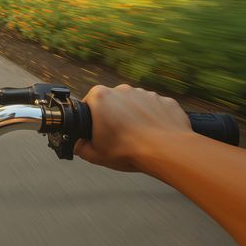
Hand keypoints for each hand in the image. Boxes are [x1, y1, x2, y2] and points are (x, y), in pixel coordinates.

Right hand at [74, 84, 191, 171]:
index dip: (91, 120)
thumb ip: (80, 147)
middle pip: (112, 103)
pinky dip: (153, 120)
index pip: (88, 104)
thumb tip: (78, 145)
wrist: (167, 151)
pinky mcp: (164, 100)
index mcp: (101, 98)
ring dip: (134, 118)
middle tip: (117, 138)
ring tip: (137, 139)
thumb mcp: (95, 155)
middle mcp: (123, 90)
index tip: (96, 132)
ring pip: (134, 105)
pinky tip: (153, 136)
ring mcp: (146, 93)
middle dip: (113, 117)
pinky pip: (155, 109)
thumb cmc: (130, 151)